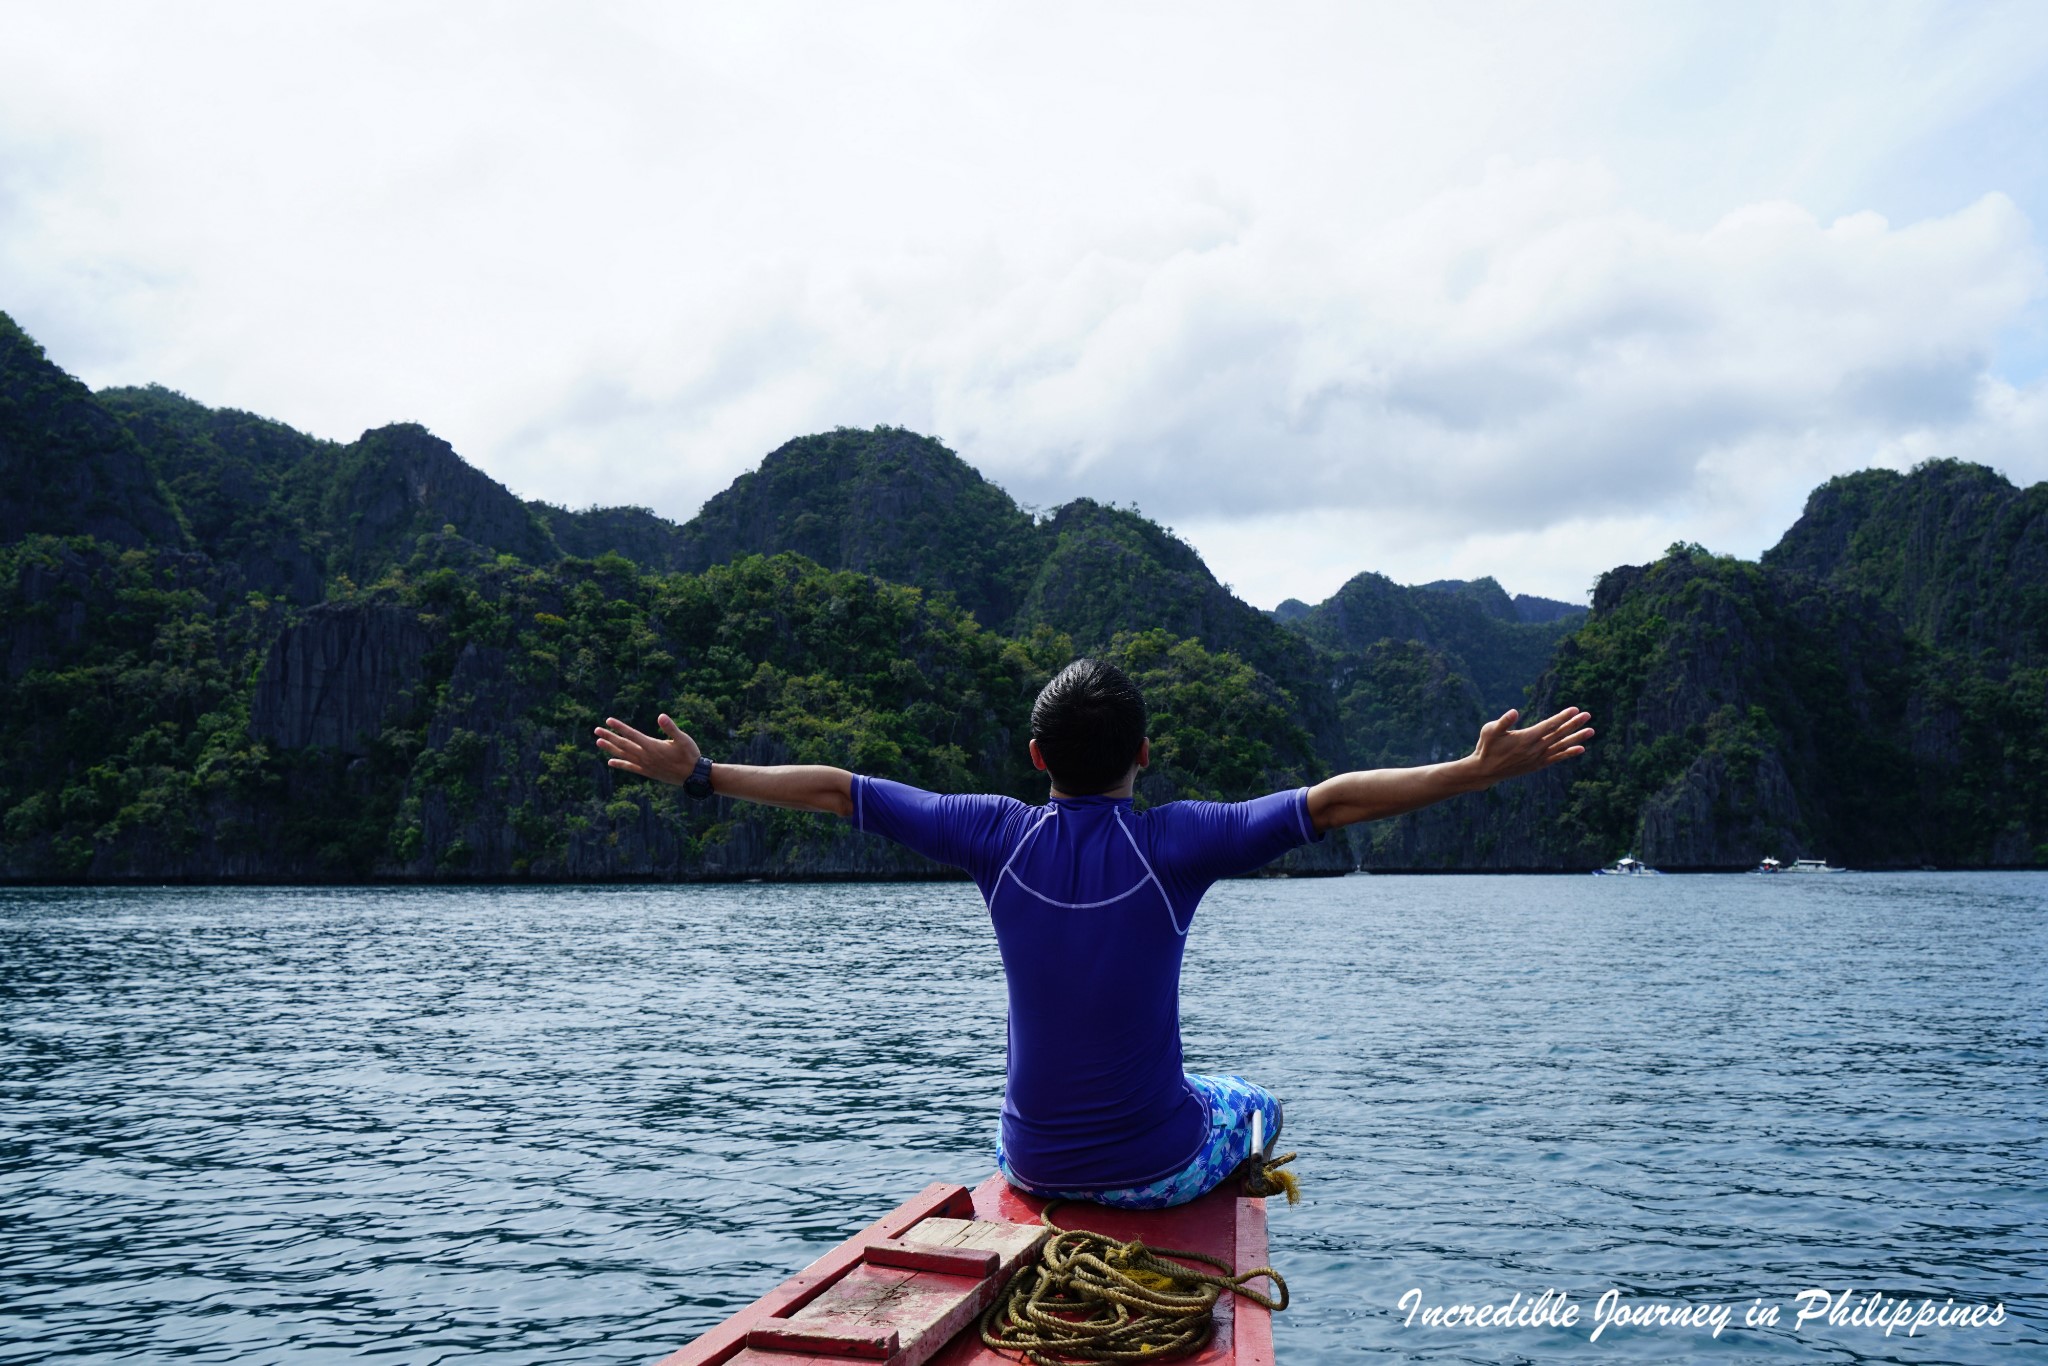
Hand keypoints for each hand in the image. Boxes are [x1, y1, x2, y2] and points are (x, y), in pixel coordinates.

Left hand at [593, 714, 700, 784]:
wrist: (693, 777)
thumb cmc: (690, 755)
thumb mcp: (683, 739)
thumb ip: (671, 728)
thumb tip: (661, 716)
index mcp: (653, 746)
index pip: (632, 734)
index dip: (620, 727)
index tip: (608, 720)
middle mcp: (646, 756)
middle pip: (624, 745)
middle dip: (609, 736)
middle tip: (596, 730)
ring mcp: (646, 765)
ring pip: (624, 756)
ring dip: (610, 749)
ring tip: (598, 742)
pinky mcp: (648, 772)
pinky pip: (630, 768)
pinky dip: (620, 764)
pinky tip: (610, 762)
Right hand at [1467, 705, 1593, 785]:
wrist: (1485, 771)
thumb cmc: (1487, 747)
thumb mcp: (1490, 730)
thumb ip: (1503, 721)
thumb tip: (1514, 712)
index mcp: (1526, 738)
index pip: (1549, 725)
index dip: (1562, 717)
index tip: (1574, 709)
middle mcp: (1535, 749)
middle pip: (1559, 734)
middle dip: (1574, 724)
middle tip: (1588, 715)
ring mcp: (1537, 758)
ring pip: (1561, 746)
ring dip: (1577, 738)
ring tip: (1591, 731)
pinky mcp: (1537, 765)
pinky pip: (1557, 757)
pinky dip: (1569, 753)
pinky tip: (1580, 748)